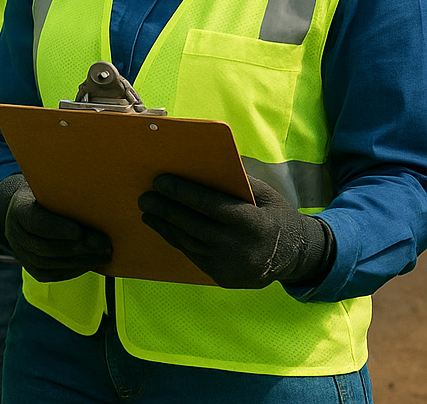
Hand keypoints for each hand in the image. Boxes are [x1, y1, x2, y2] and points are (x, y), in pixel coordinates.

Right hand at [0, 173, 111, 282]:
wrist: (27, 210)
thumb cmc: (46, 194)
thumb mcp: (49, 187)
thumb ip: (64, 191)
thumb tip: (97, 186)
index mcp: (19, 208)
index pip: (35, 221)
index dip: (57, 228)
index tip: (79, 230)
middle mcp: (15, 233)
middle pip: (45, 247)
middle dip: (77, 248)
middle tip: (104, 244)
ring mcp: (22, 253)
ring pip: (50, 263)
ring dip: (81, 261)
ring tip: (105, 254)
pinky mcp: (32, 269)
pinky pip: (53, 274)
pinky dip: (74, 269)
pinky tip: (92, 261)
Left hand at [138, 174, 333, 288]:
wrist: (296, 257)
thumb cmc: (276, 216)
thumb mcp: (264, 194)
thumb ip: (237, 181)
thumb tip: (201, 163)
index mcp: (252, 222)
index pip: (209, 205)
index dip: (182, 192)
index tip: (160, 181)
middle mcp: (239, 247)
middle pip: (193, 225)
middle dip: (166, 209)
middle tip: (144, 196)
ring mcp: (230, 266)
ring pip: (189, 242)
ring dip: (164, 226)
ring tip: (148, 211)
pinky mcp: (223, 277)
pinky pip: (194, 256)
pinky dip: (176, 240)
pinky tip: (164, 228)